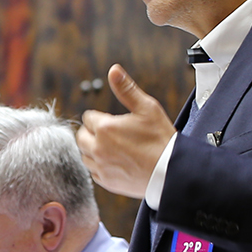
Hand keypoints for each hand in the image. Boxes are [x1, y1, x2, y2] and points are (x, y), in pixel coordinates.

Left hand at [77, 64, 176, 199]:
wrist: (170, 171)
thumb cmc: (161, 140)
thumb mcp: (147, 108)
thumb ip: (126, 89)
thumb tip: (114, 70)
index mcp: (104, 128)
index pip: (88, 117)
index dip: (101, 117)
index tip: (114, 121)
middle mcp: (97, 148)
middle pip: (81, 136)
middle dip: (92, 132)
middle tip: (110, 133)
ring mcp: (100, 166)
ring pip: (84, 155)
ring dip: (93, 149)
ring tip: (112, 147)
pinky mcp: (106, 181)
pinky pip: (93, 172)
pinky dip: (100, 166)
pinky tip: (115, 162)